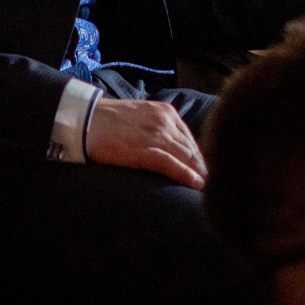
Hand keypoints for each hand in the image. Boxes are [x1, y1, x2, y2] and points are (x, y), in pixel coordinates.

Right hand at [87, 98, 205, 188]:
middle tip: (217, 186)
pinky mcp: (143, 149)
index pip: (192, 140)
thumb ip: (161, 131)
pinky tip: (196, 184)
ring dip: (200, 174)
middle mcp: (165, 121)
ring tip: (211, 191)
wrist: (87, 120)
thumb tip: (177, 152)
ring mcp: (154, 135)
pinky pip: (170, 163)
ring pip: (186, 156)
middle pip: (193, 149)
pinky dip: (185, 174)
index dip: (202, 159)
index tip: (210, 174)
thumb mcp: (143, 119)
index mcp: (166, 113)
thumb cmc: (112, 123)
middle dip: (205, 168)